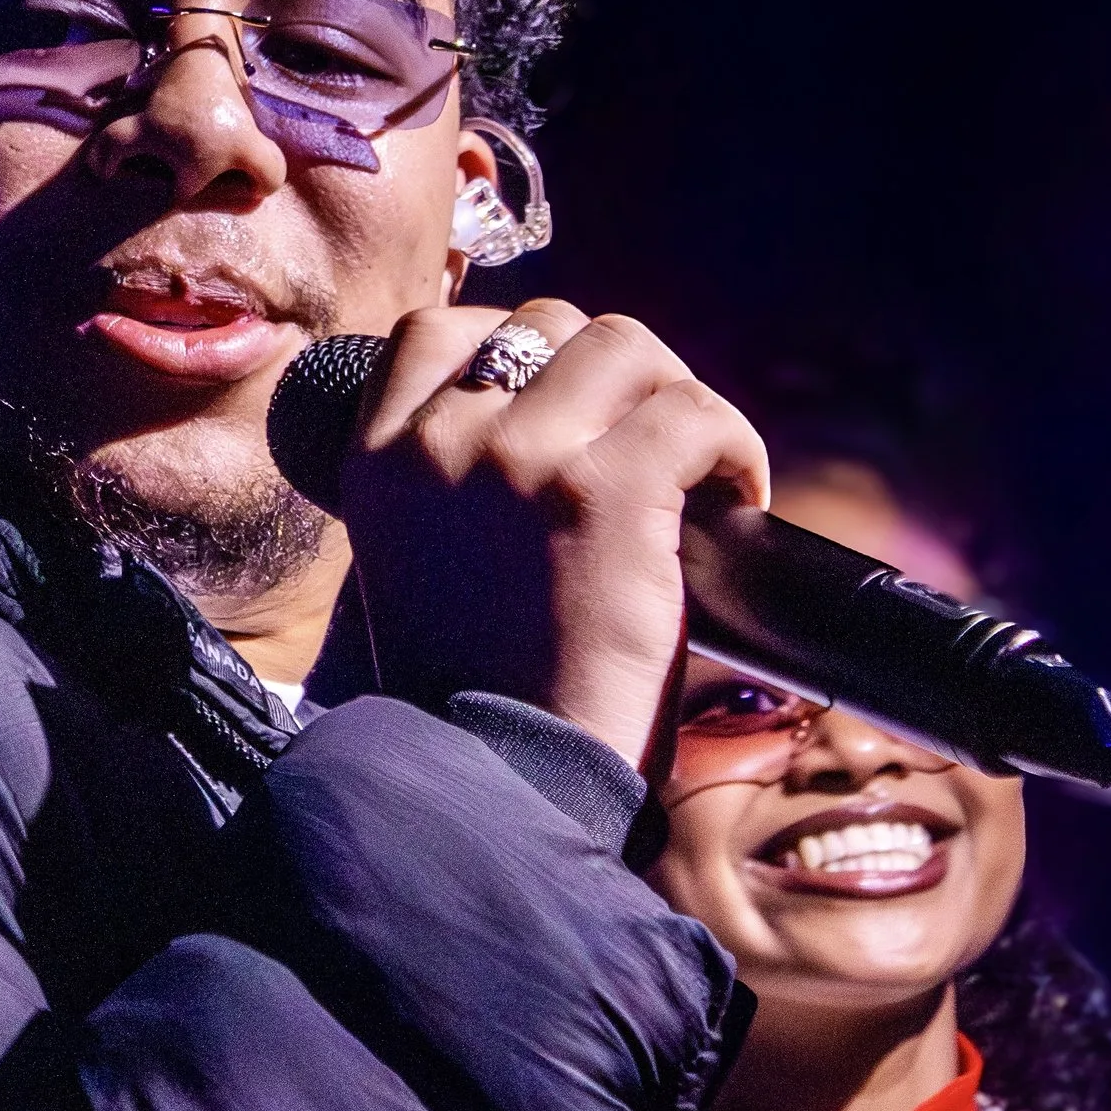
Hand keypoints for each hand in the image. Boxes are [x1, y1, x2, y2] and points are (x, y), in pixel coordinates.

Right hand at [335, 301, 767, 766]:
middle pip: (547, 324)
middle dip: (611, 376)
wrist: (497, 786)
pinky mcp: (605, 491)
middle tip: (646, 448)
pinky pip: (694, 412)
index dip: (516, 351)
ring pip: (626, 345)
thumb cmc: (475, 696)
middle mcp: (438, 443)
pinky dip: (733, 448)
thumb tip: (554, 424)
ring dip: (673, 396)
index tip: (566, 407)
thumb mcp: (420, 562)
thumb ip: (454, 482)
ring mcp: (519, 457)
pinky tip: (734, 504)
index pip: (436, 331)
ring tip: (693, 469)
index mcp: (376, 461)